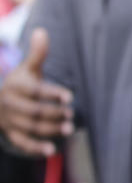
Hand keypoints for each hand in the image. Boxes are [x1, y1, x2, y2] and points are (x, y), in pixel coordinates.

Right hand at [0, 28, 73, 155]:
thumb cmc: (20, 82)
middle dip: (53, 113)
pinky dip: (35, 147)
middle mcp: (10, 103)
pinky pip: (21, 142)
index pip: (36, 91)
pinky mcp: (10, 133)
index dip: (53, 94)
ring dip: (49, 130)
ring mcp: (9, 120)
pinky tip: (51, 150)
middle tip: (72, 115)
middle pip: (33, 111)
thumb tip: (41, 31)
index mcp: (16, 85)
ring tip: (69, 129)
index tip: (70, 97)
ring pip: (29, 127)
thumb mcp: (27, 68)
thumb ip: (37, 53)